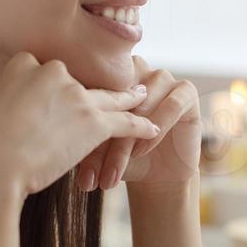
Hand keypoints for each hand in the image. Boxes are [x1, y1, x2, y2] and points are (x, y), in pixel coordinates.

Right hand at [0, 51, 161, 198]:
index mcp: (24, 63)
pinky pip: (124, 121)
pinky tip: (152, 127)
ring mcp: (76, 95)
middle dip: (90, 92)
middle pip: (80, 81)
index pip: (48, 69)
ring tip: (141, 96)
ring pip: (108, 97)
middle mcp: (53, 72)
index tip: (58, 97)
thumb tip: (19, 114)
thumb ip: (10, 101)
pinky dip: (140, 124)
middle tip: (107, 93)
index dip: (55, 87)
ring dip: (128, 98)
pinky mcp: (93, 121)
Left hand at [76, 56, 200, 191]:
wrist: (156, 173)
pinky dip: (155, 130)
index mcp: (108, 75)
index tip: (72, 167)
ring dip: (125, 144)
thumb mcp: (97, 150)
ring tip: (112, 173)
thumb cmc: (121, 157)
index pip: (92, 96)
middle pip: (114, 100)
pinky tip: (141, 153)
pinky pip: (170, 105)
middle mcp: (134, 70)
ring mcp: (161, 77)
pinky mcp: (186, 91)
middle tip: (92, 176)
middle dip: (101, 142)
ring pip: (139, 106)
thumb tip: (61, 155)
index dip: (81, 130)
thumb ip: (81, 140)